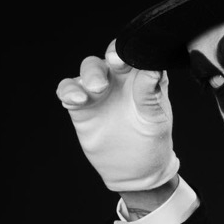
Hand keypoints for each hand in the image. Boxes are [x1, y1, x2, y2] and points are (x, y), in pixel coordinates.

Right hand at [56, 40, 179, 192]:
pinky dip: (69, 91)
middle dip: (108, 60)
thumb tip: (152, 68)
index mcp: (140, 77)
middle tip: (111, 67)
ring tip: (95, 90)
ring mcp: (98, 92)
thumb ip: (150, 93)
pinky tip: (75, 100)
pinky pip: (68, 91)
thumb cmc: (151, 141)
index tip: (124, 59)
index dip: (127, 51)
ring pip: (87, 71)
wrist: (136, 172)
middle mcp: (118, 79)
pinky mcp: (81, 107)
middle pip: (106, 59)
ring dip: (89, 75)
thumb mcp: (155, 119)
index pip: (131, 55)